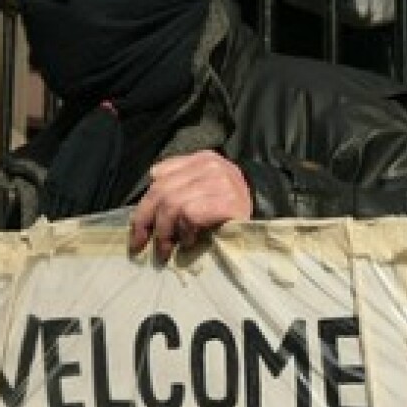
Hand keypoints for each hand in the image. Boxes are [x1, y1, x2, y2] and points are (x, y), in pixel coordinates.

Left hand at [129, 151, 252, 261]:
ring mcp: (219, 181)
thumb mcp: (204, 189)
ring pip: (172, 204)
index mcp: (201, 158)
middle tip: (143, 245)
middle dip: (146, 221)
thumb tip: (147, 206)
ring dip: (165, 232)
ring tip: (168, 248)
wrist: (269, 211)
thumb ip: (179, 187)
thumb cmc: (231, 207)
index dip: (143, 206)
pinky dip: (185, 231)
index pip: (159, 177)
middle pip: (161, 191)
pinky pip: (190, 214)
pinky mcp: (226, 200)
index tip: (137, 231)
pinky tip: (190, 241)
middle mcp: (209, 165)